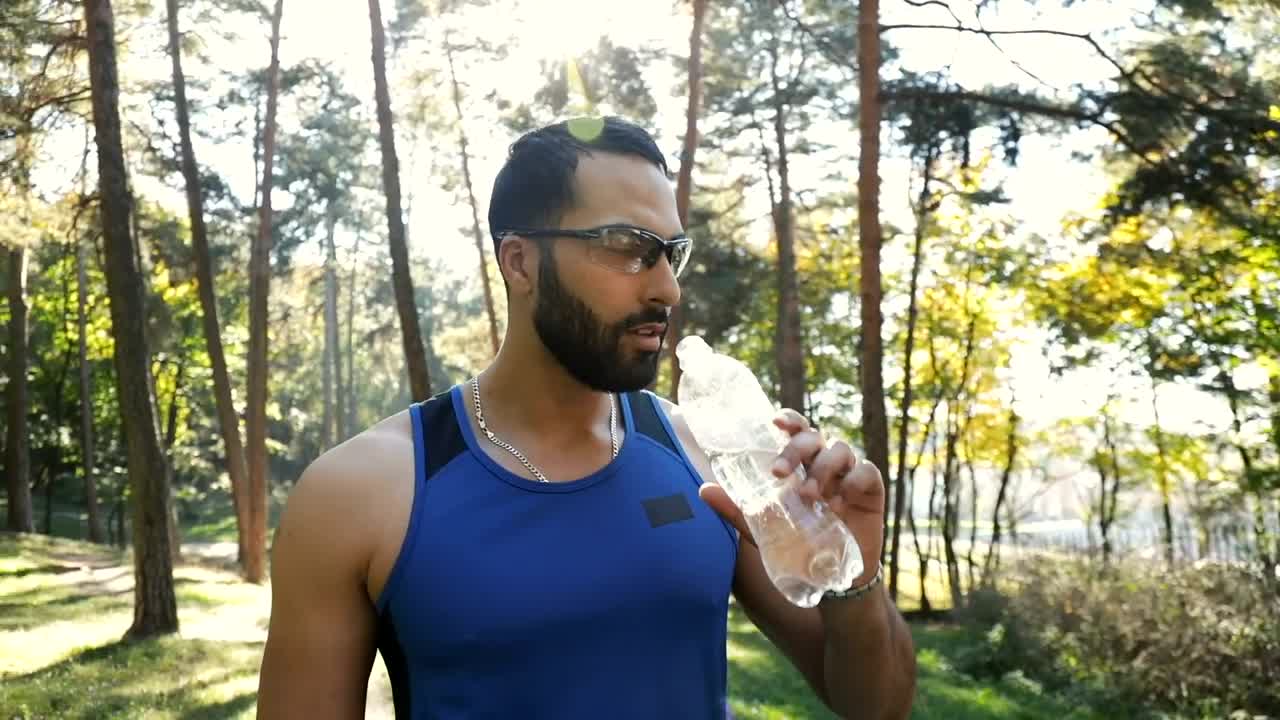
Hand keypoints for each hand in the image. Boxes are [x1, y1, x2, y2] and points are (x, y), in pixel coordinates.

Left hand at [698, 410, 884, 585]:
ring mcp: (849, 474)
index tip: (774, 422)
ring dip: (822, 468)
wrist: (831, 578)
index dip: (789, 420)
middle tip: (779, 472)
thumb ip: (736, 509)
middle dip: (796, 448)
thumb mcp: (763, 528)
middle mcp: (824, 462)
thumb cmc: (796, 545)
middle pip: (814, 436)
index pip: (796, 430)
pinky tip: (838, 506)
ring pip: (840, 450)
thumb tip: (703, 490)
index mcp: (800, 464)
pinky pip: (866, 472)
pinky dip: (852, 483)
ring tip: (808, 496)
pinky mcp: (871, 490)